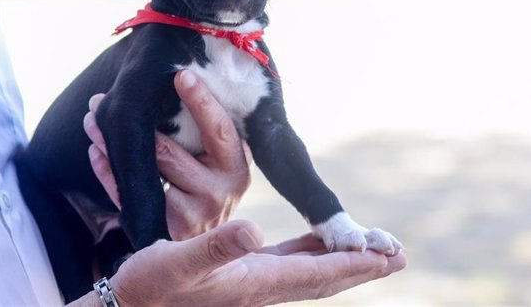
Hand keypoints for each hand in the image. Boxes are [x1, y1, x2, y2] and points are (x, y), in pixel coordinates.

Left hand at [83, 70, 250, 239]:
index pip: (220, 129)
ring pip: (145, 172)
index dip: (201, 102)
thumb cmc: (212, 184)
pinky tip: (97, 152)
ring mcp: (193, 215)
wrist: (212, 248)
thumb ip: (209, 133)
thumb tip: (179, 81)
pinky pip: (130, 196)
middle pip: (169, 152)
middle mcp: (220, 193)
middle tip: (105, 98)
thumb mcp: (222, 161)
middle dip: (136, 121)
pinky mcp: (167, 231)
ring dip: (113, 145)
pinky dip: (109, 172)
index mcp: (237, 167)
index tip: (181, 75)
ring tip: (92, 120)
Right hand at [111, 220, 406, 305]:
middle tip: (398, 255)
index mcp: (253, 284)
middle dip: (362, 267)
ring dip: (344, 260)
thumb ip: (215, 248)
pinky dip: (313, 252)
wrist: (132, 304)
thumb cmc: (150, 286)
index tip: (386, 255)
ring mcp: (254, 282)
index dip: (352, 263)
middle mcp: (262, 287)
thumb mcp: (178, 263)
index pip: (315, 274)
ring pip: (312, 271)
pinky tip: (319, 241)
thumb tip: (252, 231)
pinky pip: (290, 262)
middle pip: (324, 278)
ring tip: (373, 249)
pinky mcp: (244, 273)